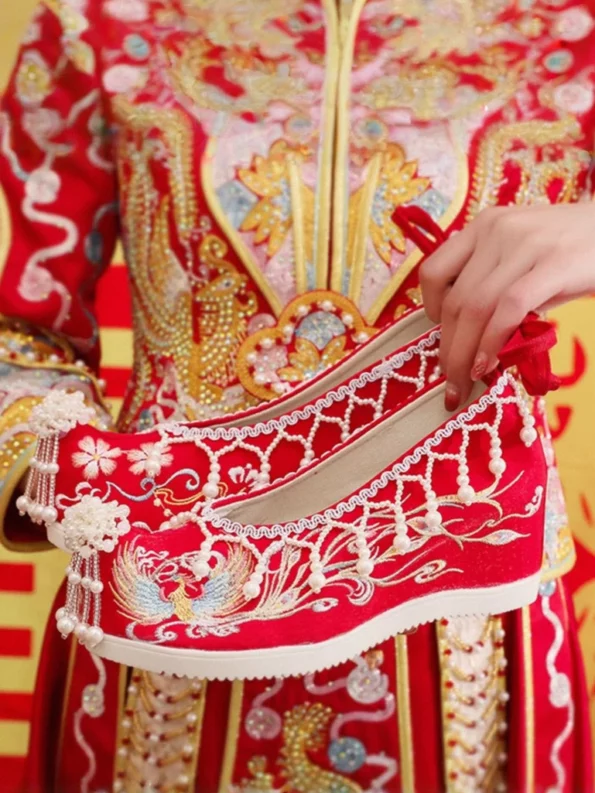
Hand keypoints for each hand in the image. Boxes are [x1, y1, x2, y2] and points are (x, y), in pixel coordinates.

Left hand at [419, 202, 594, 409]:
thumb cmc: (572, 251)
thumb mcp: (523, 257)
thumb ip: (493, 285)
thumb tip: (468, 340)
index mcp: (483, 226)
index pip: (433, 272)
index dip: (428, 312)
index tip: (442, 338)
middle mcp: (496, 230)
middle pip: (455, 300)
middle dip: (448, 349)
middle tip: (449, 383)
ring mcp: (524, 244)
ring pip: (476, 308)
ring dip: (464, 355)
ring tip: (463, 384)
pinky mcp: (553, 263)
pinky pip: (508, 309)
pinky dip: (493, 342)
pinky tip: (488, 365)